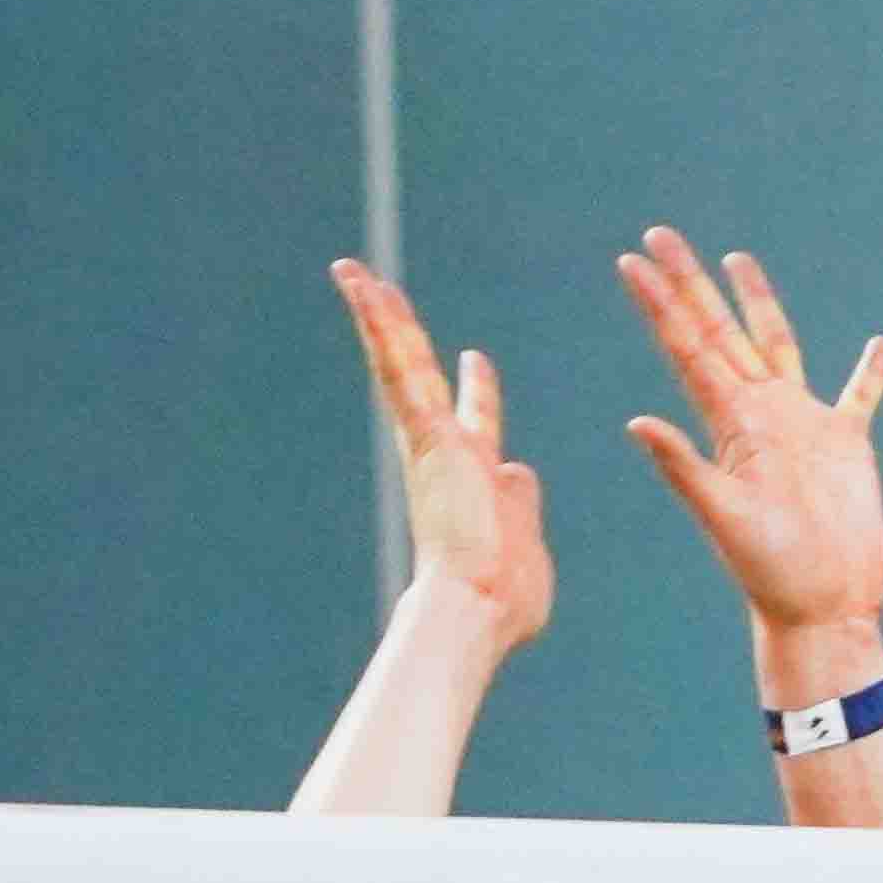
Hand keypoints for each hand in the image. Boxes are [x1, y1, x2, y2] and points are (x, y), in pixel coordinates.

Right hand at [332, 261, 550, 655]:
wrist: (475, 609)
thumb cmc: (504, 603)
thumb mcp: (526, 541)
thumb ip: (522, 506)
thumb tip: (523, 472)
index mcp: (481, 481)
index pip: (477, 424)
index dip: (477, 393)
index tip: (474, 361)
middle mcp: (449, 456)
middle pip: (426, 384)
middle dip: (415, 343)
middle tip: (393, 302)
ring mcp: (432, 443)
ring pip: (402, 365)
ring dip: (380, 318)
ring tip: (356, 273)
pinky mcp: (423, 433)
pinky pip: (397, 366)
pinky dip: (377, 322)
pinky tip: (358, 281)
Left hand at [618, 227, 882, 637]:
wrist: (823, 605)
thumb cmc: (770, 572)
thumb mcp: (723, 518)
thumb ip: (685, 468)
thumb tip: (637, 422)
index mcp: (729, 424)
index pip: (687, 349)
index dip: (661, 305)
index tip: (633, 262)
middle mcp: (759, 413)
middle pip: (720, 331)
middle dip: (691, 284)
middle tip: (662, 235)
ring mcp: (803, 425)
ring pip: (777, 345)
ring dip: (758, 304)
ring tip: (739, 260)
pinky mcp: (847, 445)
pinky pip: (859, 397)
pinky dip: (869, 372)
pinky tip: (879, 345)